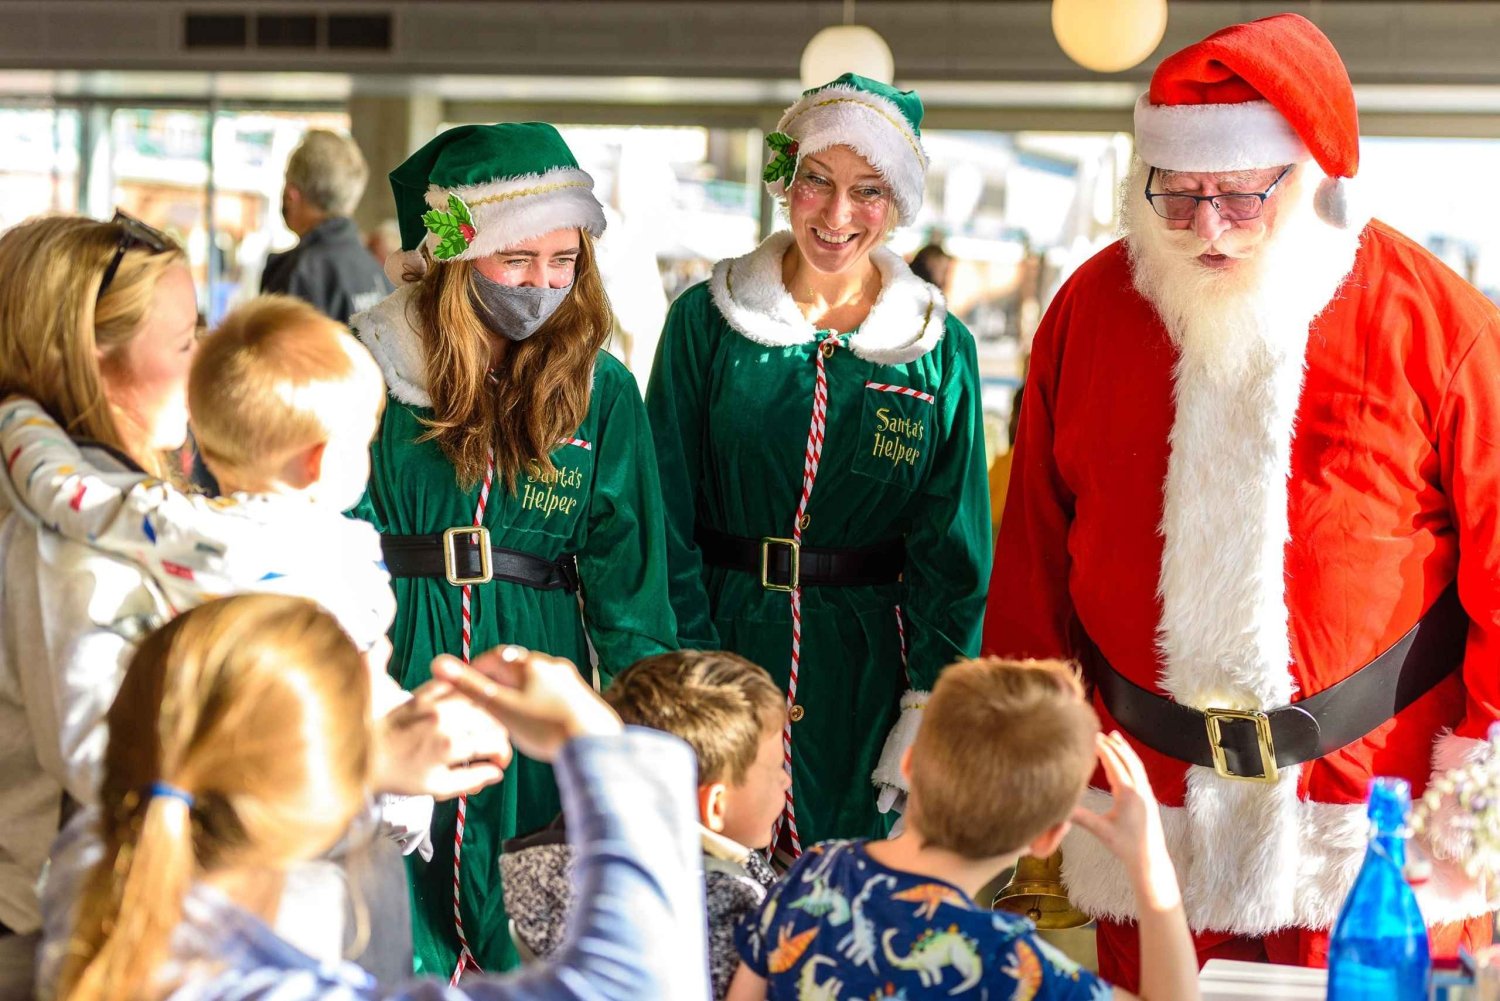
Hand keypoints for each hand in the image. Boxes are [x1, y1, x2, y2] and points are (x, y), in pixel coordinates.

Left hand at [371, 678, 511, 798]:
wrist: (364, 758)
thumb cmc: (399, 777)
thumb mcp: (437, 788)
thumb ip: (472, 780)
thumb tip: (497, 773)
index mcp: (450, 745)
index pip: (494, 741)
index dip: (503, 753)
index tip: (498, 762)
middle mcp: (445, 719)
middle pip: (489, 718)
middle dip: (497, 733)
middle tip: (491, 747)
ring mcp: (433, 704)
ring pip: (476, 698)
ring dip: (484, 711)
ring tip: (480, 727)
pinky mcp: (421, 694)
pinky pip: (453, 686)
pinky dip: (463, 693)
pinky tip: (464, 705)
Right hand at [431, 645, 620, 762]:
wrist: (594, 743)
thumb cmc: (546, 727)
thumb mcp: (501, 708)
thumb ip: (470, 687)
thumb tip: (438, 662)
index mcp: (529, 664)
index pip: (494, 657)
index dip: (476, 670)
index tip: (465, 685)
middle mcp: (551, 665)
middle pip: (516, 666)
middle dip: (498, 681)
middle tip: (485, 701)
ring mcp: (569, 679)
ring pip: (535, 679)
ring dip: (519, 691)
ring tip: (508, 713)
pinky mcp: (581, 695)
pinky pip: (552, 692)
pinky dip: (538, 701)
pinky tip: (537, 720)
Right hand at [1068, 731, 1181, 910]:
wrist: (1150, 858)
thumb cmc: (1125, 846)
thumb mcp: (1100, 830)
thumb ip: (1080, 816)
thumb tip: (1058, 806)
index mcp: (1128, 793)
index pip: (1114, 763)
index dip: (1102, 748)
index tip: (1090, 736)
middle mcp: (1140, 788)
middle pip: (1127, 758)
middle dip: (1113, 744)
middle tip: (1098, 732)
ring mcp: (1147, 792)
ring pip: (1136, 763)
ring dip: (1124, 748)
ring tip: (1114, 736)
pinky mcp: (1149, 797)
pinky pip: (1139, 771)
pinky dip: (1130, 759)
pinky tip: (1124, 758)